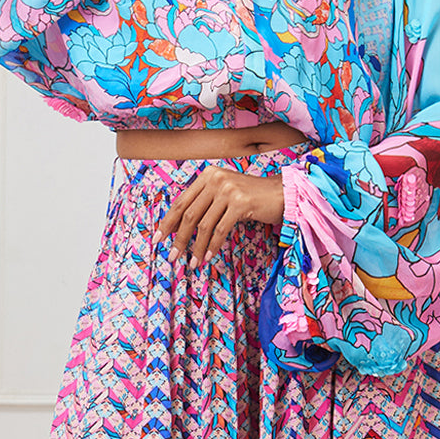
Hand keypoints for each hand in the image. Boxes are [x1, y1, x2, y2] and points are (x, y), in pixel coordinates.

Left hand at [155, 168, 284, 266]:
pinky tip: (209, 257)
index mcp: (207, 175)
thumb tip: (180, 227)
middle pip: (188, 214)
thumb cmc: (252, 197)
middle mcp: (215, 179)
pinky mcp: (240, 203)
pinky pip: (220, 230)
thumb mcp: (224, 193)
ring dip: (196, 247)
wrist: (281, 194)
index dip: (167, 222)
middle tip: (172, 256)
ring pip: (203, 224)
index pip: (181, 201)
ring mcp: (228, 190)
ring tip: (192, 263)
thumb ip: (205, 202)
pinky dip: (212, 246)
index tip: (158, 238)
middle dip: (178, 238)